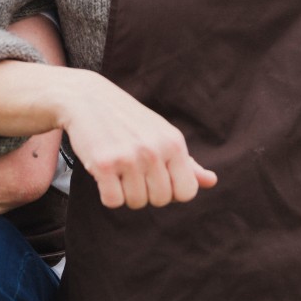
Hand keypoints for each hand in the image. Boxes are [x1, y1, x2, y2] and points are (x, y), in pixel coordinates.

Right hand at [59, 71, 216, 209]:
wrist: (88, 98)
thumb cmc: (129, 121)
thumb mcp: (162, 135)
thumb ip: (187, 162)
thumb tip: (212, 181)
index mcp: (174, 143)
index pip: (186, 192)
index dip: (171, 191)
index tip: (157, 177)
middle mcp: (154, 150)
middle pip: (160, 200)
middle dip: (146, 192)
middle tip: (133, 170)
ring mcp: (129, 158)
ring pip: (136, 202)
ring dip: (125, 192)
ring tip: (118, 168)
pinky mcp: (103, 164)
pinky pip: (112, 201)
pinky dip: (107, 194)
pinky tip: (104, 174)